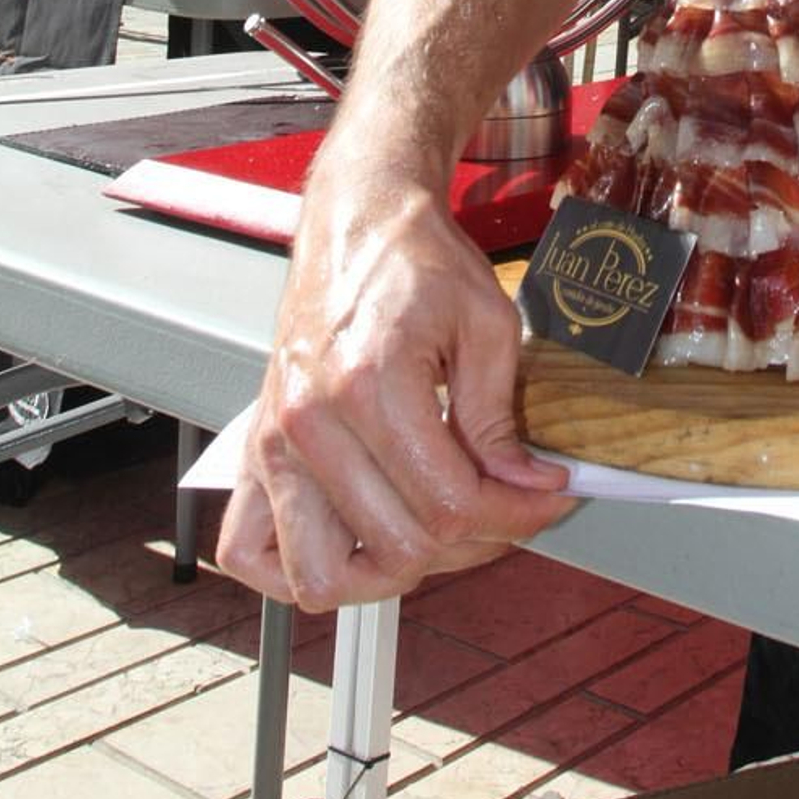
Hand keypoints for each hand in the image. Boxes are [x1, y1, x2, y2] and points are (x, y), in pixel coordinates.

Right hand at [217, 170, 574, 609]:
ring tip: (438, 532)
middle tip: (510, 507)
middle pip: (399, 547)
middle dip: (475, 540)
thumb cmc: (414, 259)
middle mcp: (307, 423)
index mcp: (368, 383)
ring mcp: (272, 445)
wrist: (357, 221)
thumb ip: (499, 417)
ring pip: (323, 577)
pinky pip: (252, 554)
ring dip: (392, 573)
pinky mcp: (255, 453)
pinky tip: (359, 543)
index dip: (515, 513)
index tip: (546, 497)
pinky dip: (303, 570)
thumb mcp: (486, 321)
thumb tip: (525, 486)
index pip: (449, 503)